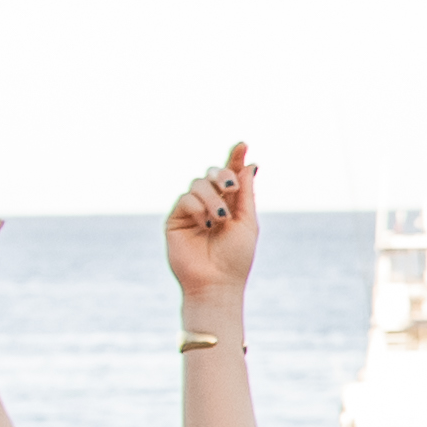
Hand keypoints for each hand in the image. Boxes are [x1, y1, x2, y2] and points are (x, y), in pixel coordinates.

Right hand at [165, 149, 260, 303]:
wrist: (216, 282)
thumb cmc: (236, 257)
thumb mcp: (247, 222)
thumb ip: (246, 194)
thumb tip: (250, 165)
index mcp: (230, 205)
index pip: (231, 176)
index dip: (235, 159)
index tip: (243, 144)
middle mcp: (210, 204)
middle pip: (212, 174)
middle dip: (222, 175)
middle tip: (231, 188)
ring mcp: (192, 211)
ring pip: (198, 184)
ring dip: (212, 198)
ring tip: (219, 219)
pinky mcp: (176, 219)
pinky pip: (185, 199)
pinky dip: (198, 208)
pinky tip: (205, 224)